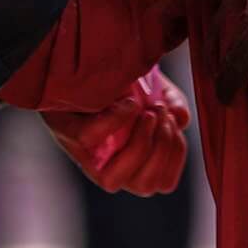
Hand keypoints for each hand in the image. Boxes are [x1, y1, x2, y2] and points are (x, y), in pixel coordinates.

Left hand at [43, 66, 189, 196]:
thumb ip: (172, 104)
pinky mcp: (65, 132)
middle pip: (143, 186)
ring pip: (112, 180)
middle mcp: (108, 164)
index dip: (174, 158)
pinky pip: (89, 139)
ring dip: (140, 145)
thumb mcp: (155, 90)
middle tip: (161, 116)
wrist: (81, 61)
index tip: (176, 125)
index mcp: (132, 159)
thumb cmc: (121, 82)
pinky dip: (115, 121)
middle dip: (161, 151)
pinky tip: (128, 102)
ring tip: (149, 113)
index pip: (160, 183)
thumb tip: (182, 119)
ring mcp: (85, 153)